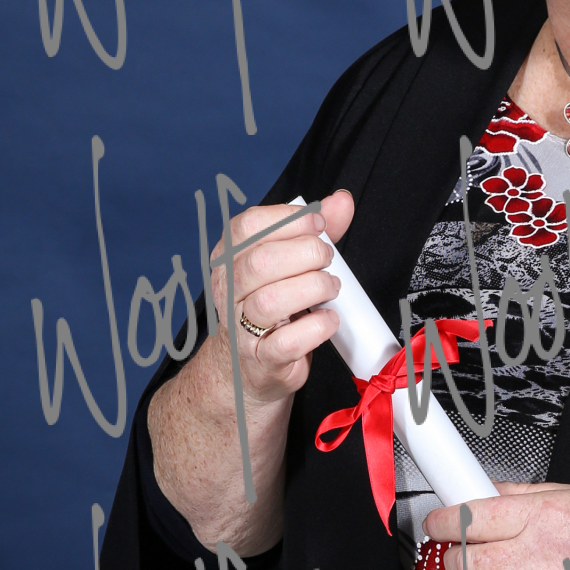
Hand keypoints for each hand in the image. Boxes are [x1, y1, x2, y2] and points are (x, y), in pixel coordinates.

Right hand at [213, 191, 353, 405]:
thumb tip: (341, 200)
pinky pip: (287, 343)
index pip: (247, 226)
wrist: (247, 369)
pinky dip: (316, 328)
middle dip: (306, 253)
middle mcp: (228, 291)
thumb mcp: (286, 265)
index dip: (289, 219)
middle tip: (327, 260)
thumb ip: (311, 231)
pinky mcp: (263, 361)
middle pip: (261, 261)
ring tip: (331, 288)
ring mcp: (241, 329)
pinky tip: (328, 319)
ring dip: (314, 288)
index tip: (319, 225)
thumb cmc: (270, 309)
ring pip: (271, 301)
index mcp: (229, 259)